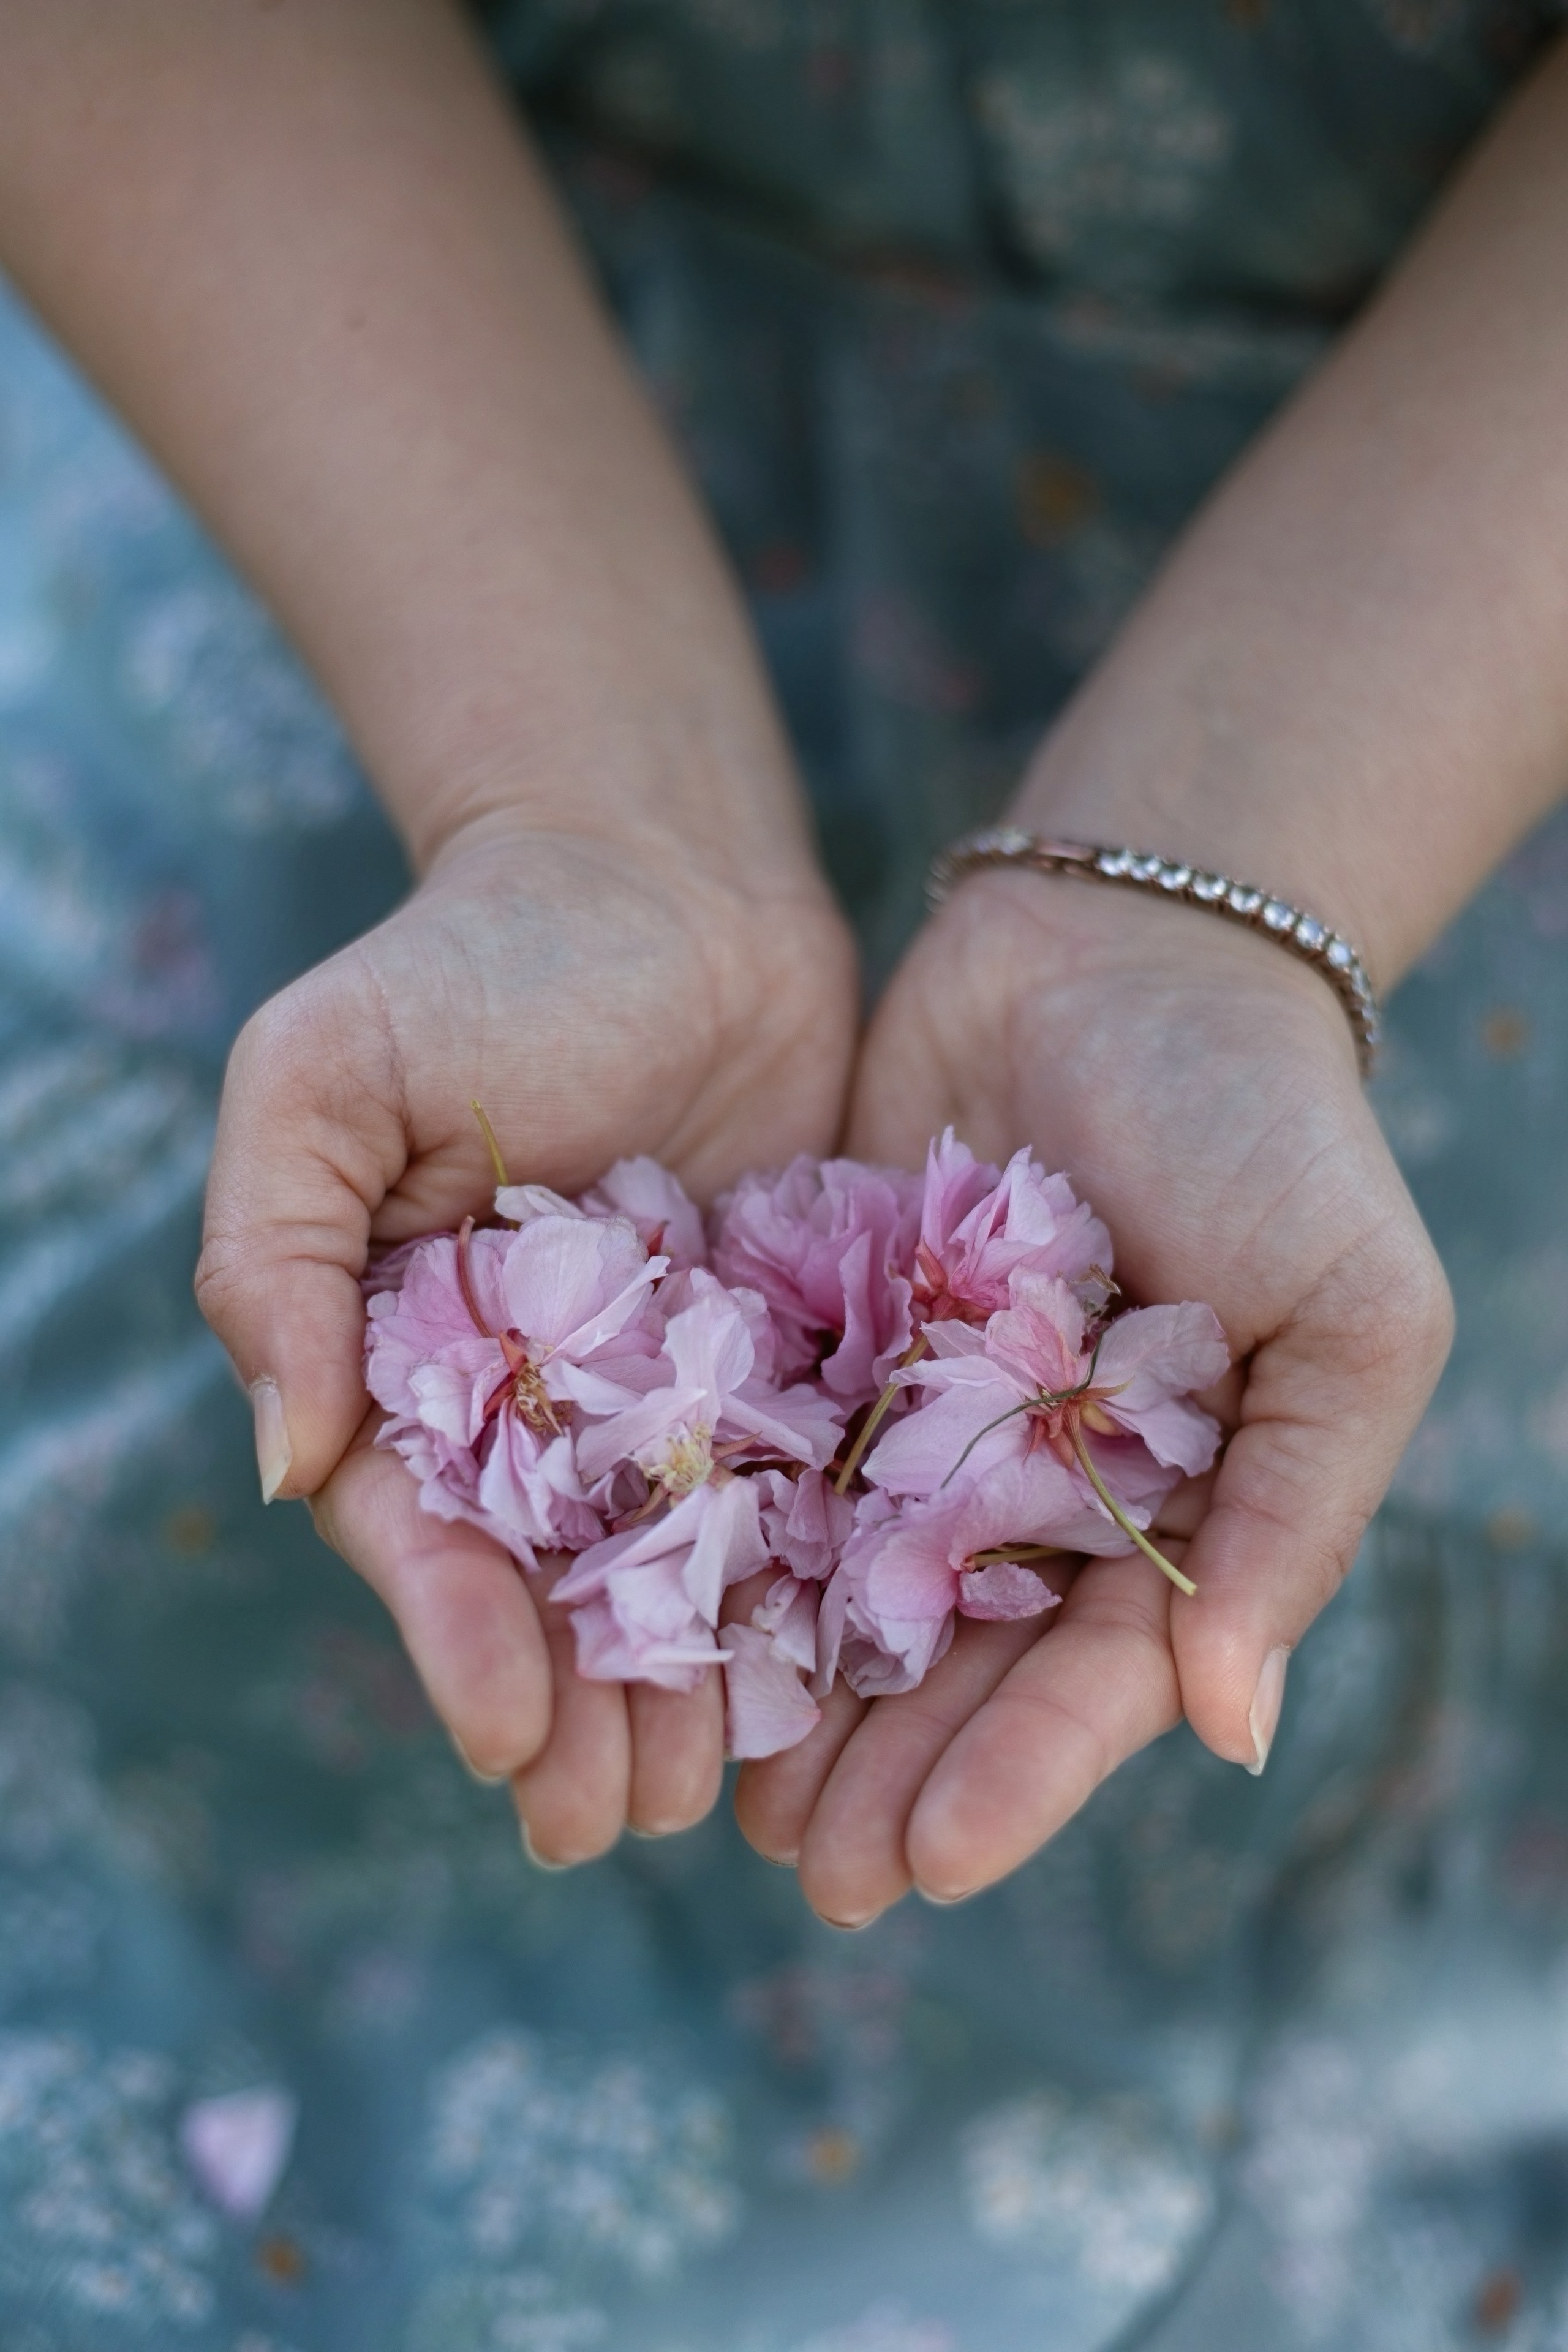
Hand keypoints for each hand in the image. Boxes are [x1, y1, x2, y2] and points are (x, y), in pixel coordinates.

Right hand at [197, 806, 855, 1860]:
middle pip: (553, 1589)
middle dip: (583, 1711)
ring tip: (727, 1797)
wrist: (664, 875)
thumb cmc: (477, 959)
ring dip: (694, 1692)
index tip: (511, 1736)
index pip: (427, 1529)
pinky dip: (811, 1591)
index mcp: (417, 1361)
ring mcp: (672, 1389)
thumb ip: (275, 1258)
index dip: (460, 1638)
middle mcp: (541, 1401)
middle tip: (624, 1823)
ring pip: (678, 1576)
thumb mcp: (323, 1078)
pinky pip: (799, 1492)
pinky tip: (840, 1683)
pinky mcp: (791, 1357)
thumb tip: (286, 1464)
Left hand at [735, 869, 1451, 1923]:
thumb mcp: (1350, 1316)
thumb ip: (1296, 1513)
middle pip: (957, 1661)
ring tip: (728, 1801)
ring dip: (798, 1701)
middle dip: (889, 1770)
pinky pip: (774, 1466)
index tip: (930, 1857)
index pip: (1093, 1674)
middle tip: (812, 1873)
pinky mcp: (827, 1341)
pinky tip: (672, 1632)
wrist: (1125, 952)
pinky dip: (730, 1552)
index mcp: (1171, 1508)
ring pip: (852, 1591)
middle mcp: (1039, 1488)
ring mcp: (926, 1421)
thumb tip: (1229, 1728)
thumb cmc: (1272, 1133)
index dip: (1018, 1770)